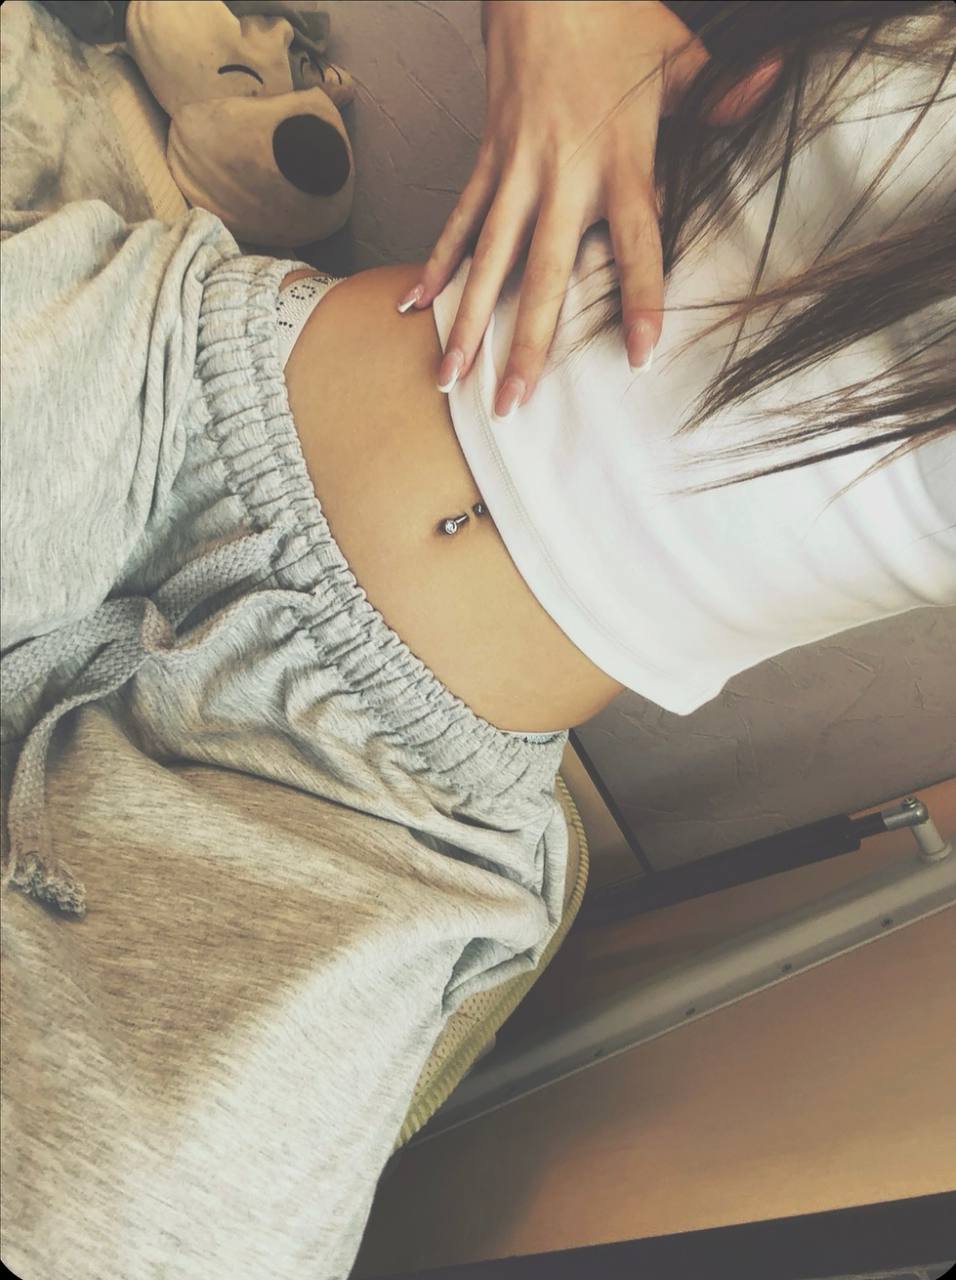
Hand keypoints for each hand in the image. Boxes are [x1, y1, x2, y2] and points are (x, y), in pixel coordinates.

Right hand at [396, 1, 708, 416]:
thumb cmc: (616, 19)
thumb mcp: (680, 54)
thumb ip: (720, 91)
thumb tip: (771, 88)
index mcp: (620, 159)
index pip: (636, 241)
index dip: (638, 298)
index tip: (636, 355)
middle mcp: (561, 175)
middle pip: (542, 274)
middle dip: (524, 343)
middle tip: (510, 402)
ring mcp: (515, 171)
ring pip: (488, 260)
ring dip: (466, 321)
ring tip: (448, 377)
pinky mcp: (486, 160)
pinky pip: (459, 220)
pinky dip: (436, 262)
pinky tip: (414, 304)